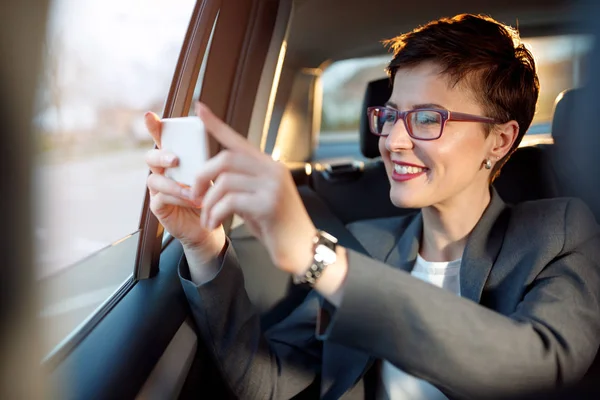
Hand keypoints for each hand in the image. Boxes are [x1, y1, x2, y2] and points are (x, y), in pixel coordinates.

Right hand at [144, 111, 224, 261]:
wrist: (211, 223)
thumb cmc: (210, 194)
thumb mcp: (211, 172)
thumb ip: (204, 157)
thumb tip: (211, 135)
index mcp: (174, 158)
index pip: (160, 138)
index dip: (153, 127)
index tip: (150, 116)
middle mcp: (162, 171)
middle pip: (150, 157)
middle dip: (161, 155)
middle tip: (176, 159)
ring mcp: (158, 189)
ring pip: (154, 180)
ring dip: (174, 184)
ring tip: (192, 191)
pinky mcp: (158, 207)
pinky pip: (161, 199)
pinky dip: (177, 199)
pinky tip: (191, 201)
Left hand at [191, 102, 316, 274]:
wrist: (302, 250)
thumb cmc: (278, 226)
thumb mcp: (259, 199)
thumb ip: (243, 184)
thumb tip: (214, 178)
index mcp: (270, 166)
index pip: (238, 141)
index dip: (217, 125)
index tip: (199, 108)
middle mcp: (273, 170)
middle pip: (226, 159)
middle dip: (203, 176)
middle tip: (194, 195)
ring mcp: (273, 186)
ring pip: (225, 182)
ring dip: (208, 202)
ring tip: (207, 218)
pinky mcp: (269, 204)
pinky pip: (230, 202)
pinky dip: (215, 213)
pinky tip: (214, 223)